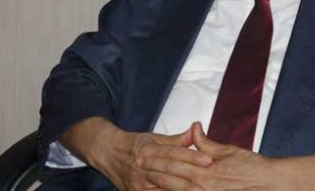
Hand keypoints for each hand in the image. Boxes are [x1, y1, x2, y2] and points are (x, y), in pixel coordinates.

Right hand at [60, 118, 211, 190]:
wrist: (107, 153)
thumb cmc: (134, 146)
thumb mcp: (154, 138)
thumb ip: (177, 139)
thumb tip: (197, 129)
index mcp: (149, 149)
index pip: (172, 153)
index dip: (191, 157)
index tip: (208, 160)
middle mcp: (143, 165)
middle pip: (168, 170)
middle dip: (188, 176)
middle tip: (207, 182)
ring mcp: (138, 181)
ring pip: (161, 185)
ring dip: (179, 189)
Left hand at [143, 122, 276, 189]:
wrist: (270, 184)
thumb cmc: (251, 167)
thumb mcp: (228, 151)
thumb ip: (207, 142)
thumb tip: (194, 128)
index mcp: (205, 169)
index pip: (176, 163)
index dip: (157, 160)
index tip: (141, 156)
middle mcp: (203, 185)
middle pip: (172, 181)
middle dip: (153, 176)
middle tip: (136, 169)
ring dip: (162, 188)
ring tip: (146, 184)